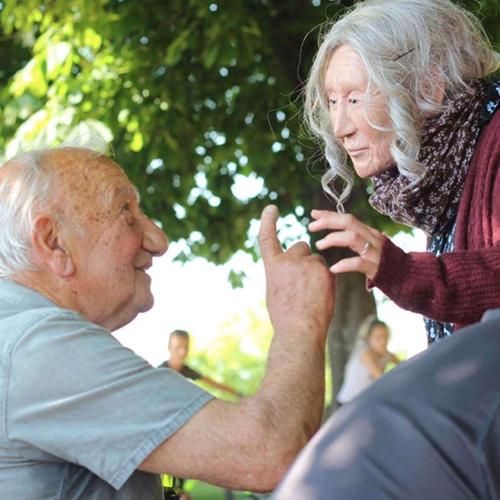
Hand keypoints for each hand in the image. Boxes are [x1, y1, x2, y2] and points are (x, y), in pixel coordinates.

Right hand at [259, 205, 335, 338]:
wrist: (300, 331)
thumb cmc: (285, 315)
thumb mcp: (274, 289)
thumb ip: (281, 272)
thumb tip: (290, 265)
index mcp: (272, 266)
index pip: (267, 238)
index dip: (268, 221)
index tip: (271, 208)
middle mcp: (288, 260)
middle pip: (301, 247)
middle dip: (303, 259)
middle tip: (302, 282)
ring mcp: (308, 264)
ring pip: (316, 261)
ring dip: (315, 272)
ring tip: (311, 294)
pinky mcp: (325, 271)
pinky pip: (327, 270)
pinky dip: (325, 281)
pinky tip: (321, 296)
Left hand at [309, 209, 385, 280]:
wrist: (411, 278)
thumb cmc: (387, 264)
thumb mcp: (371, 247)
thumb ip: (356, 240)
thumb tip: (335, 234)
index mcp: (369, 233)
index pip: (347, 218)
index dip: (329, 214)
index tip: (313, 213)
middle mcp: (373, 238)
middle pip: (349, 222)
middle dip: (328, 221)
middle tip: (311, 227)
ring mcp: (376, 252)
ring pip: (353, 238)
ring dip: (333, 238)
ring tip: (319, 245)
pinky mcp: (377, 268)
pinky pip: (359, 263)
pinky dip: (344, 264)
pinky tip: (333, 268)